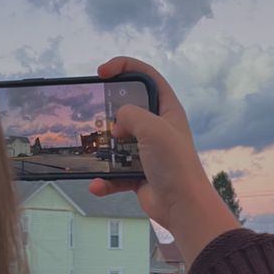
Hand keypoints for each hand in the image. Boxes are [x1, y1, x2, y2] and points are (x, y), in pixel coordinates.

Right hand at [89, 56, 239, 269]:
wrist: (183, 206)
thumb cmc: (174, 163)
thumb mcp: (152, 128)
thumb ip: (130, 115)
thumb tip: (117, 126)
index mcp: (167, 109)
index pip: (146, 76)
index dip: (124, 67)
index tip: (101, 72)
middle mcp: (158, 127)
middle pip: (128, 109)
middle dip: (108, 111)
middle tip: (92, 114)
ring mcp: (148, 151)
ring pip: (117, 142)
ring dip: (103, 149)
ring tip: (91, 151)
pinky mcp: (139, 174)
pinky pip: (116, 173)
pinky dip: (105, 180)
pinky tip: (97, 185)